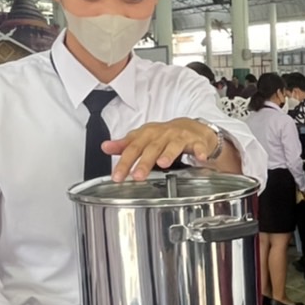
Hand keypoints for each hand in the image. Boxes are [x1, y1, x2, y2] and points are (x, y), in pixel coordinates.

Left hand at [102, 118, 222, 180]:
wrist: (191, 128)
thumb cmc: (164, 136)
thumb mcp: (143, 138)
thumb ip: (125, 145)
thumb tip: (104, 147)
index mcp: (147, 134)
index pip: (132, 147)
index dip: (124, 162)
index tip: (116, 176)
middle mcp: (162, 134)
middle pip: (151, 148)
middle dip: (144, 162)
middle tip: (137, 176)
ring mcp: (180, 137)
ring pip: (173, 145)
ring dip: (168, 154)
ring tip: (163, 164)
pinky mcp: (196, 141)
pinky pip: (199, 146)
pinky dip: (200, 151)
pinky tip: (200, 158)